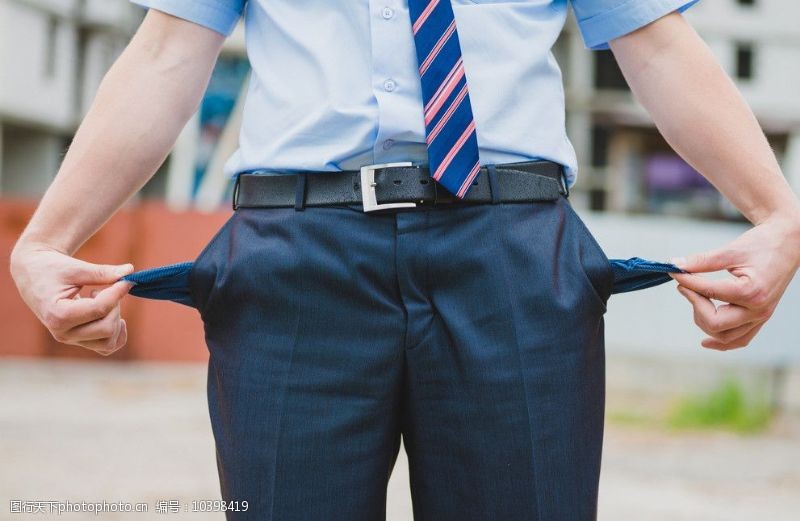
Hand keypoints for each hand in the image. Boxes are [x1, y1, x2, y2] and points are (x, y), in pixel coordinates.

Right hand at [10, 241, 133, 355]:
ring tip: (103, 301)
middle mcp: (63, 333)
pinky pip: (107, 347)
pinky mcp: (79, 340)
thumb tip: (130, 271)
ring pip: (109, 342)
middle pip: (107, 329)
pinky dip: (117, 333)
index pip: (99, 310)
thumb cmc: (53, 269)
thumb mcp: (76, 268)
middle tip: (106, 289)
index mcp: (58, 315)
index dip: (117, 293)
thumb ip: (102, 272)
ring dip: (116, 319)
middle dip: (115, 306)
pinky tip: (113, 314)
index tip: (124, 280)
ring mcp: (71, 339)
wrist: (35, 276)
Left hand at [669, 212, 799, 350]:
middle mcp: (758, 310)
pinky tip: (706, 341)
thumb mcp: (730, 251)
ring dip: (703, 321)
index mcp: (751, 292)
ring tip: (695, 299)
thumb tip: (674, 266)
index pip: (709, 294)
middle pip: (714, 323)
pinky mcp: (760, 318)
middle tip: (685, 286)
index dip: (687, 283)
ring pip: (725, 337)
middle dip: (694, 304)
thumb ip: (701, 261)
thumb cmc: (762, 245)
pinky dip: (722, 342)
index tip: (675, 274)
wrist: (788, 245)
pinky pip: (740, 339)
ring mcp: (760, 317)